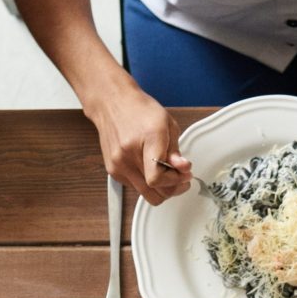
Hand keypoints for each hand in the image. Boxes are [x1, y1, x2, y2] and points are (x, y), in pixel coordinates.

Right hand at [89, 81, 190, 204]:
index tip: (185, 175)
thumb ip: (175, 150)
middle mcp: (129, 156)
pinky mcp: (113, 171)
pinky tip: (151, 169)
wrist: (112, 103)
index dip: (175, 181)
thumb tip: (183, 169)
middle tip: (181, 179)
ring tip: (167, 174)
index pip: (157, 178)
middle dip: (172, 189)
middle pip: (154, 192)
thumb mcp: (167, 124)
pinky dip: (147, 183)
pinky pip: (136, 187)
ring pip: (145, 194)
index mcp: (147, 140)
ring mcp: (118, 165)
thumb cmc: (139, 110)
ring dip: (160, 189)